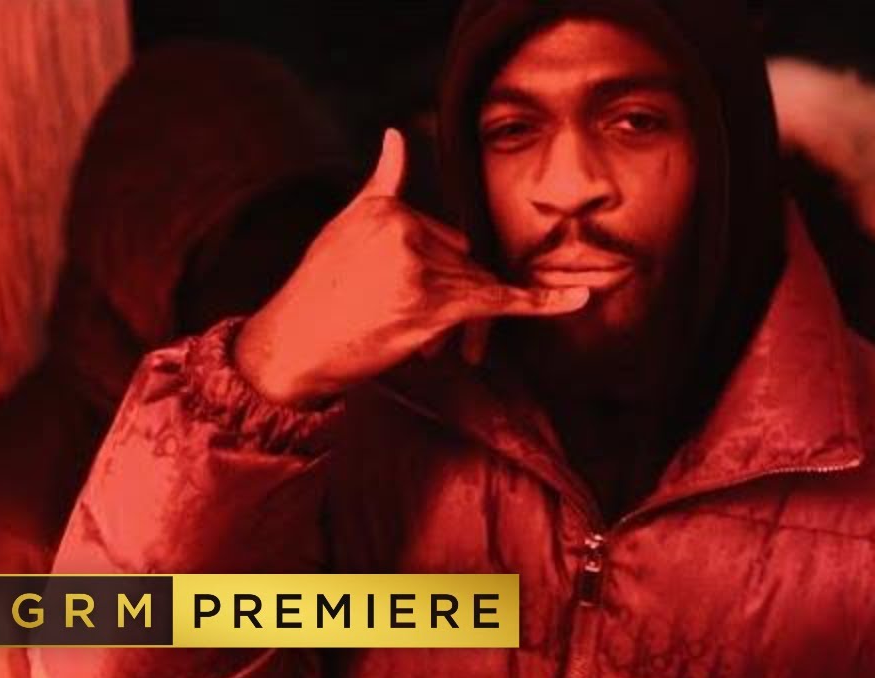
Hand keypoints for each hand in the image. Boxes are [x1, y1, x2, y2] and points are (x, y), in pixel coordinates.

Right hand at [235, 128, 589, 405]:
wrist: (293, 345)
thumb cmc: (318, 290)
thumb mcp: (345, 225)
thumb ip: (382, 182)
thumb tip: (397, 134)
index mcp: (389, 207)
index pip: (445, 234)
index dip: (432, 270)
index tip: (396, 288)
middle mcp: (407, 230)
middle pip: (463, 261)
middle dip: (445, 293)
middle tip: (393, 315)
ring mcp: (423, 268)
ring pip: (471, 286)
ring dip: (451, 315)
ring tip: (396, 325)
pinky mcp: (436, 306)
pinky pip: (501, 300)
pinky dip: (543, 300)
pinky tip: (581, 296)